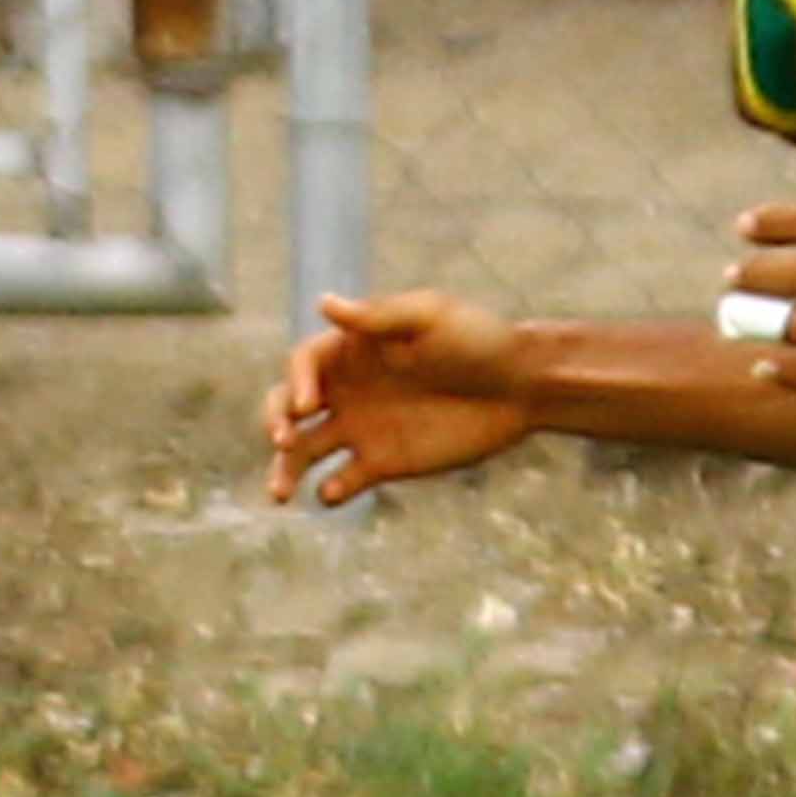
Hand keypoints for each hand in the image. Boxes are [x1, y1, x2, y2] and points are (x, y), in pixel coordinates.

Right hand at [263, 292, 536, 506]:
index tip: (305, 404)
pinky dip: (330, 490)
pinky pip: (343, 480)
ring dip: (285, 469)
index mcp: (352, 349)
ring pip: (305, 451)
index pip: (302, 364)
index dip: (295, 382)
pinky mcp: (382, 463)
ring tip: (279, 494)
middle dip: (274, 424)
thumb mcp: (430, 318)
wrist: (521, 386)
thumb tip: (323, 303)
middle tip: (283, 440)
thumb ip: (378, 318)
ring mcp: (362, 428)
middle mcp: (348, 389)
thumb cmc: (478, 340)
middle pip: (288, 408)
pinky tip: (333, 492)